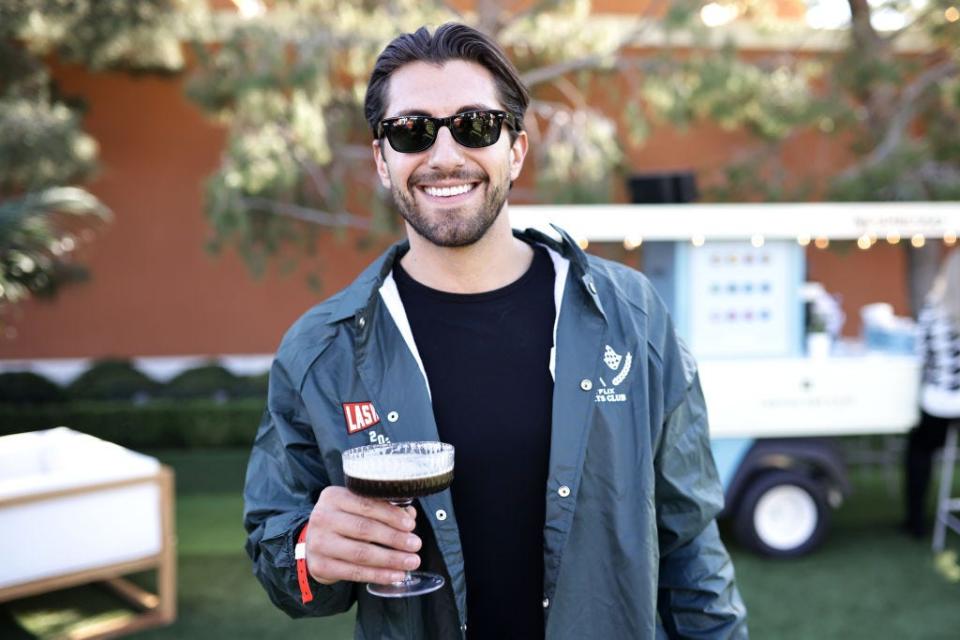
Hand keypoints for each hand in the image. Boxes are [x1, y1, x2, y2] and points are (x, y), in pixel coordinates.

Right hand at [305, 486, 421, 584]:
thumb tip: (410, 516)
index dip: (391, 515)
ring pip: (361, 553)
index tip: (411, 525)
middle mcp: (322, 518)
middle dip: (395, 538)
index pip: (366, 504)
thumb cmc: (343, 521)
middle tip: (415, 544)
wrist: (314, 542)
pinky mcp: (320, 566)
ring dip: (390, 559)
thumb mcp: (357, 508)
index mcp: (333, 497)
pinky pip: (354, 572)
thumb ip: (383, 508)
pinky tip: (395, 575)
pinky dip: (378, 575)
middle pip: (365, 529)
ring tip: (411, 561)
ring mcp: (319, 543)